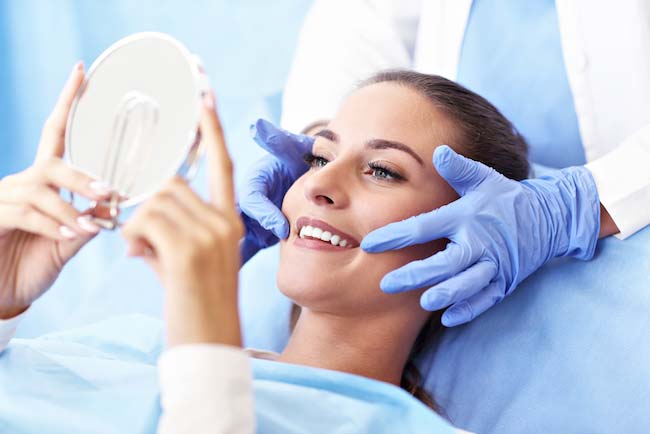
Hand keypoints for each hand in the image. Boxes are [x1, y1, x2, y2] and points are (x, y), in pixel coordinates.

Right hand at [0, 62, 112, 318]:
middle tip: (109, 192)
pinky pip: (26, 212)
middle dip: (82, 177)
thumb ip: (86, 223)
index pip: (55, 134)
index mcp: (42, 183)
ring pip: (41, 187)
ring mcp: (4, 199)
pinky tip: (70, 234)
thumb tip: (111, 205)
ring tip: (92, 225)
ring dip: (71, 207)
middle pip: (52, 162)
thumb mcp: (66, 244)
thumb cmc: (31, 266)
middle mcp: (22, 184)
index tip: (81, 71)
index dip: (66, 102)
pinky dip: (53, 223)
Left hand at [122, 92, 243, 346]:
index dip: (211, 127)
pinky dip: (133, 239)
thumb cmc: (197, 304)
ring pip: (154, 201)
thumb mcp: (191, 260)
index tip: (204, 92)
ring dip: (137, 226)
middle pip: (170, 183)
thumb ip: (172, 226)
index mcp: (230, 221)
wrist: (210, 344)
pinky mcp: (188, 250)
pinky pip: (144, 221)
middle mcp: (224, 222)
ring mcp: (210, 234)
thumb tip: (142, 209)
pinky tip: (141, 260)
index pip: (221, 163)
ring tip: (145, 256)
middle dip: (147, 204)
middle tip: (143, 240)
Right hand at [238, 120, 313, 262]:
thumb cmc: (297, 161)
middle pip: (239, 222)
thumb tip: (259, 127)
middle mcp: (247, 202)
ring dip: (236, 254)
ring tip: (231, 273)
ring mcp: (250, 221)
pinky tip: (229, 282)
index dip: (265, 213)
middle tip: (256, 259)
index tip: (281, 227)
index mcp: (254, 183)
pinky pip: (244, 250)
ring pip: (236, 239)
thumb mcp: (291, 150)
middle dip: (246, 240)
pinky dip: (238, 263)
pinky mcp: (255, 236)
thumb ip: (279, 141)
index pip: (254, 199)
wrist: (304, 177)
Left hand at [361, 145, 599, 326]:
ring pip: (468, 283)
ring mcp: (495, 264)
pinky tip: (449, 318)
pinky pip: (487, 298)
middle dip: (416, 274)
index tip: (370, 244)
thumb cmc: (506, 197)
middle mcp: (480, 241)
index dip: (397, 235)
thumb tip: (438, 151)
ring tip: (423, 302)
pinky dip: (470, 308)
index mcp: (466, 216)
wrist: (550, 217)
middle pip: (446, 261)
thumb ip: (459, 169)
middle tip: (387, 284)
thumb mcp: (484, 179)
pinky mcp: (505, 281)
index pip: (425, 226)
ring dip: (447, 293)